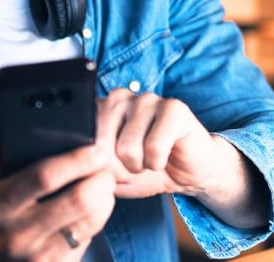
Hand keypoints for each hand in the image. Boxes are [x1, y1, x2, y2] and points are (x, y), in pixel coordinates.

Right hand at [0, 134, 115, 261]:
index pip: (43, 178)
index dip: (76, 161)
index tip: (95, 149)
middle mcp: (19, 233)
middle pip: (77, 200)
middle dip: (100, 178)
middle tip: (105, 166)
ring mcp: (39, 255)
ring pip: (89, 222)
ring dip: (104, 198)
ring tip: (102, 184)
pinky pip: (87, 240)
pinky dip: (97, 220)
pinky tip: (92, 208)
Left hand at [96, 89, 269, 227]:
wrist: (191, 173)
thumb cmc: (149, 170)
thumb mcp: (114, 176)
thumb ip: (94, 169)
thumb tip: (85, 165)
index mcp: (101, 110)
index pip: (81, 137)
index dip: (94, 163)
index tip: (111, 168)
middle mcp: (121, 98)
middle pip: (101, 144)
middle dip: (116, 169)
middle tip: (134, 167)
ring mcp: (147, 99)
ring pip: (127, 147)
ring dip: (139, 166)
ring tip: (149, 161)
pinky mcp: (174, 107)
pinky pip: (154, 147)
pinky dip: (157, 163)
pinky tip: (164, 157)